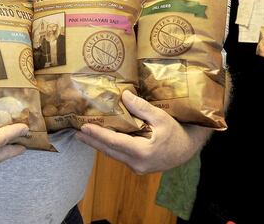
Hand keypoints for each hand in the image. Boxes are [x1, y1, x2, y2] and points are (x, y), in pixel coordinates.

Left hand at [75, 90, 210, 174]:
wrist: (188, 149)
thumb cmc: (176, 132)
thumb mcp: (161, 117)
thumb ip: (141, 107)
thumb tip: (123, 95)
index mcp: (143, 152)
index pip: (114, 142)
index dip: (98, 135)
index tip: (83, 128)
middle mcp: (137, 163)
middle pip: (109, 151)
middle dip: (92, 141)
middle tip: (76, 133)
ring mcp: (137, 167)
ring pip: (113, 154)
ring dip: (98, 144)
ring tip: (84, 135)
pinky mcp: (137, 167)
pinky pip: (119, 156)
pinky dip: (109, 147)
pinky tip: (100, 139)